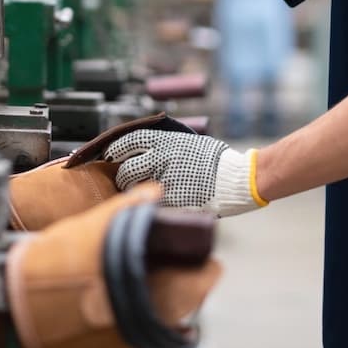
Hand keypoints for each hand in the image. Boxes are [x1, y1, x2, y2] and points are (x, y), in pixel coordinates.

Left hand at [103, 129, 268, 217]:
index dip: (115, 149)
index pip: (129, 142)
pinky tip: (152, 206)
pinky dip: (148, 205)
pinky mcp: (169, 202)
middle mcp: (161, 160)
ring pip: (134, 190)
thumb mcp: (191, 142)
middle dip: (122, 177)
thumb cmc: (217, 160)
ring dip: (131, 192)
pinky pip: (150, 204)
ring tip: (137, 194)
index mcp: (165, 142)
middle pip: (126, 170)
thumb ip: (169, 144)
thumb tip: (149, 147)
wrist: (236, 179)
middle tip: (124, 181)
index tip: (110, 154)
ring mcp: (164, 182)